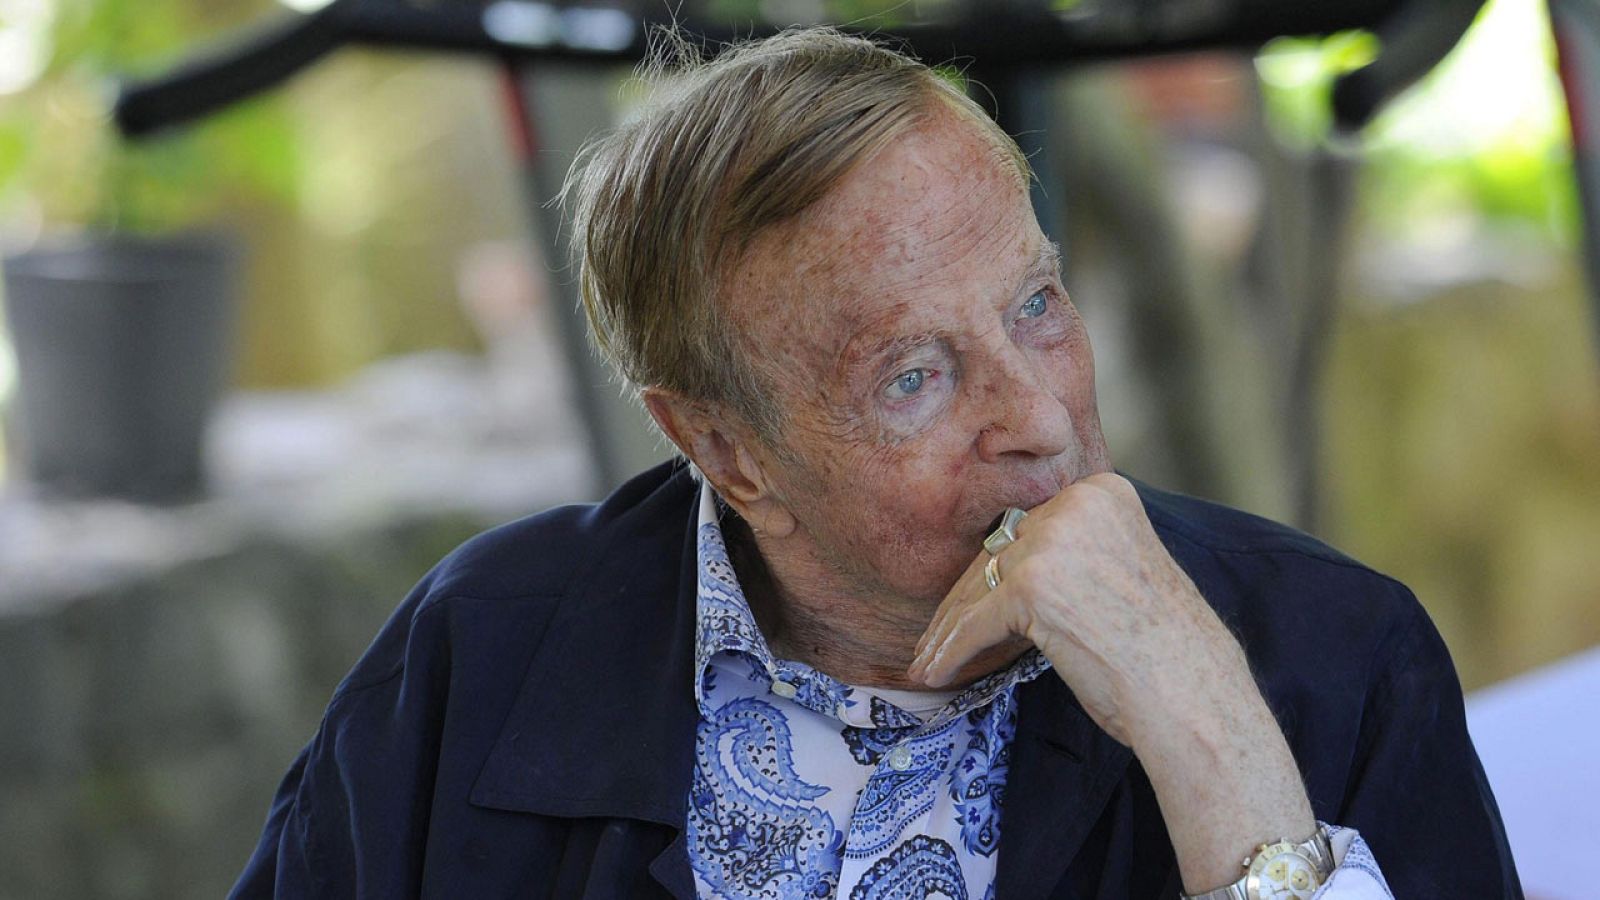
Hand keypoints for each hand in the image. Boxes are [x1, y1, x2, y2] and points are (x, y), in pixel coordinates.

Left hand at [907, 472, 1314, 892]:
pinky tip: (931, 673)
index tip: (970, 603)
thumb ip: (1074, 553)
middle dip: (965, 600)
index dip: (996, 573)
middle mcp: (1077, 503)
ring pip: (978, 586)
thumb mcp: (1122, 572)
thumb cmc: (1165, 653)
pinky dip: (949, 651)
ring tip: (927, 659)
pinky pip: (973, 623)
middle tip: (937, 637)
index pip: (1029, 530)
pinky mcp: (1031, 585)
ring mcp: (1053, 541)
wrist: (1194, 699)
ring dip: (948, 628)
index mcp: (1103, 491)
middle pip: (999, 553)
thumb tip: (1006, 568)